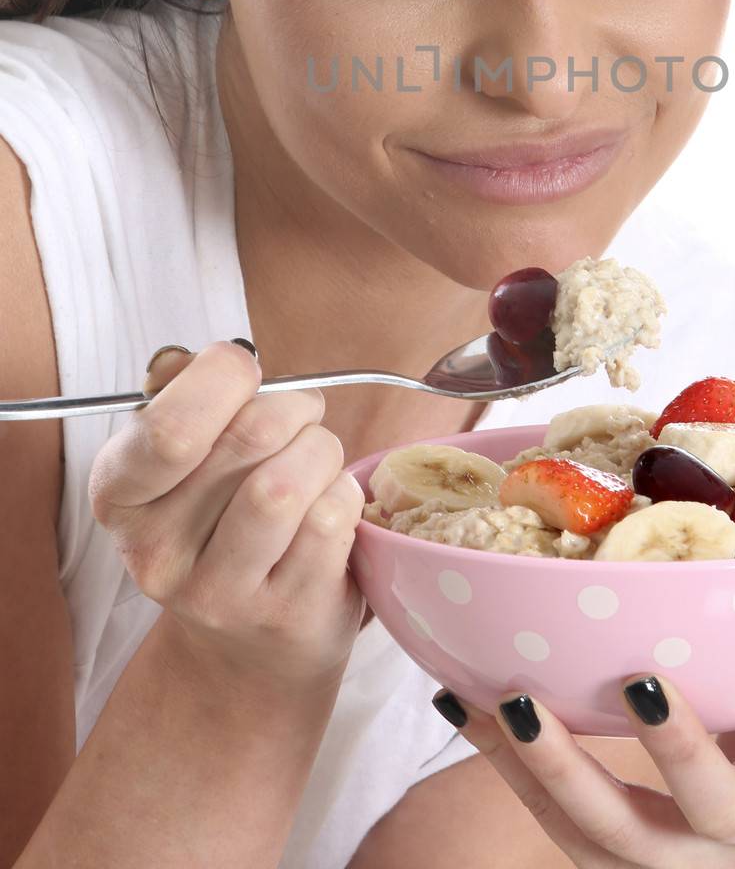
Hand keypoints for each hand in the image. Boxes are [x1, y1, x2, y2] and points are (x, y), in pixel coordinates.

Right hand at [87, 338, 366, 691]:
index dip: (225, 377)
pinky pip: (332, 517)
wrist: (249, 645)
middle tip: (300, 417)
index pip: (169, 427)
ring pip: (289, 480)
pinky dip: (345, 494)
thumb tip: (217, 357)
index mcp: (120, 495)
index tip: (245, 372)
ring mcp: (219, 593)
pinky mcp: (283, 613)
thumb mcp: (186, 457)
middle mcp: (156, 552)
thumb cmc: (222, 520)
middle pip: (250, 436)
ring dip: (322, 451)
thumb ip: (190, 393)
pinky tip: (330, 507)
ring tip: (316, 463)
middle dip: (294, 407)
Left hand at [435, 594, 734, 866]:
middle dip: (678, 746)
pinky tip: (459, 697)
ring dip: (560, 766)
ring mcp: (672, 859)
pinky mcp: (607, 864)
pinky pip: (549, 818)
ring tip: (517, 701)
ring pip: (611, 830)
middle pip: (716, 800)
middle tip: (641, 679)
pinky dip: (503, 759)